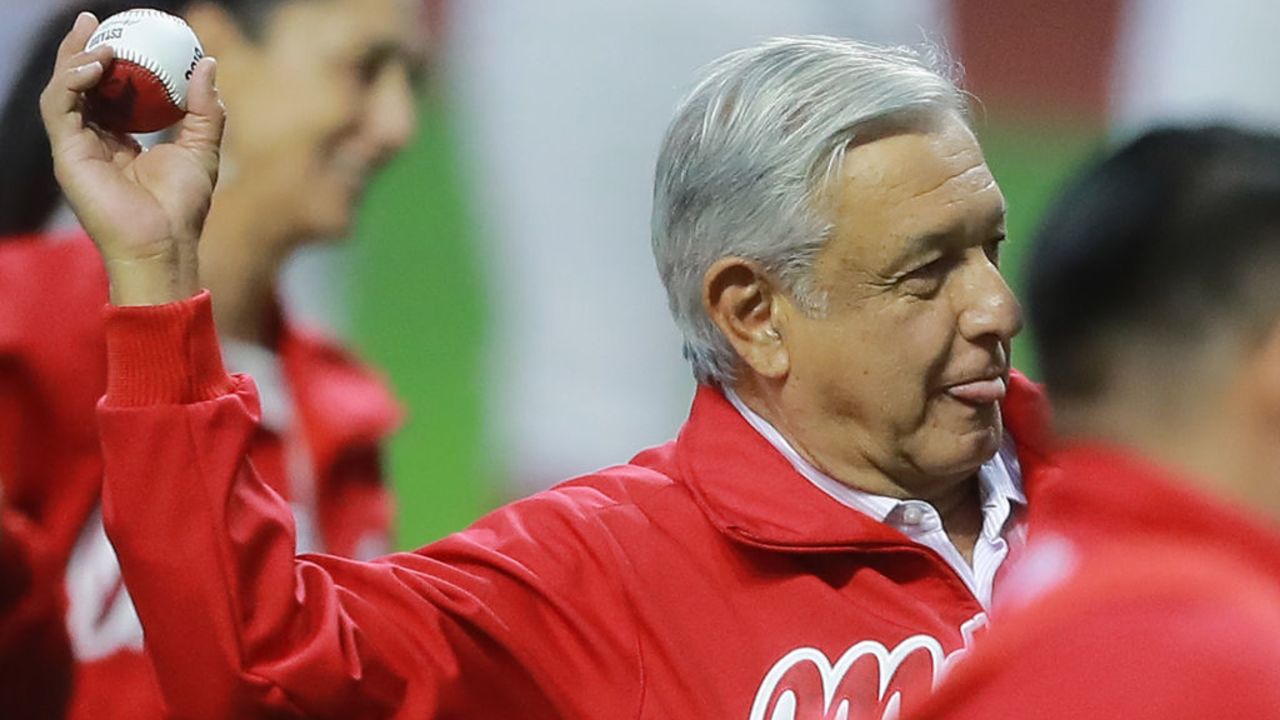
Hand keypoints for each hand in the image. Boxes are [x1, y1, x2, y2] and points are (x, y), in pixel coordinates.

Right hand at [40, 12, 224, 305]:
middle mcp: (93, 141)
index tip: (121, 31)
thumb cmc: (183, 206)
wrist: (165, 243)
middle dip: (81, 49)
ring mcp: (77, 148)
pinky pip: (59, 109)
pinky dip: (72, 82)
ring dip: (76, 61)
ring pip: (62, 91)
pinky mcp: (67, 155)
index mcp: (119, 139)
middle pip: (78, 86)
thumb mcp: (202, 148)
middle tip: (93, 20)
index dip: (109, 59)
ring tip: (99, 43)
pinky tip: (94, 67)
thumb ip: (204, 108)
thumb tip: (208, 63)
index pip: (106, 90)